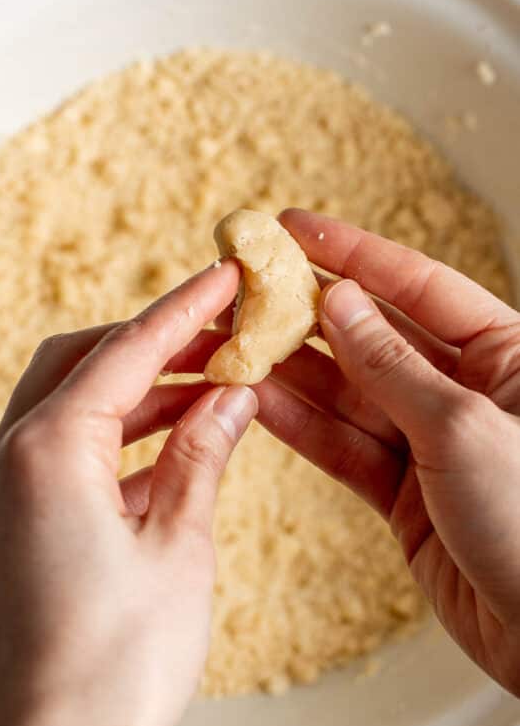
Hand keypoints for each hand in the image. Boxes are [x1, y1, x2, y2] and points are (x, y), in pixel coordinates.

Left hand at [0, 261, 256, 725]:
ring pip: (69, 403)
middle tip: (224, 336)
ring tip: (211, 388)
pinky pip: (62, 451)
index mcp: (47, 451)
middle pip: (82, 361)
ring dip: (137, 390)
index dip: (185, 310)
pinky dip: (115, 436)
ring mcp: (0, 491)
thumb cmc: (119, 664)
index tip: (228, 277)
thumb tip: (232, 397)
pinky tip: (170, 445)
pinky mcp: (8, 524)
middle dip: (154, 343)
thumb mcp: (180, 544)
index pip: (125, 351)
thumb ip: (203, 455)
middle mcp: (9, 459)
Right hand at [256, 209, 519, 697]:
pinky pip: (344, 449)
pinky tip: (255, 402)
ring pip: (348, 395)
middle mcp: (467, 392)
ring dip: (291, 371)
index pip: (417, 285)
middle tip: (244, 290)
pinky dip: (301, 427)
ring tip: (231, 345)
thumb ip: (391, 366)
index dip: (352, 252)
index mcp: (507, 355)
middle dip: (308, 314)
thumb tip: (337, 302)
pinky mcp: (406, 496)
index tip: (291, 229)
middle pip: (373, 336)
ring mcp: (432, 444)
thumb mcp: (463, 428)